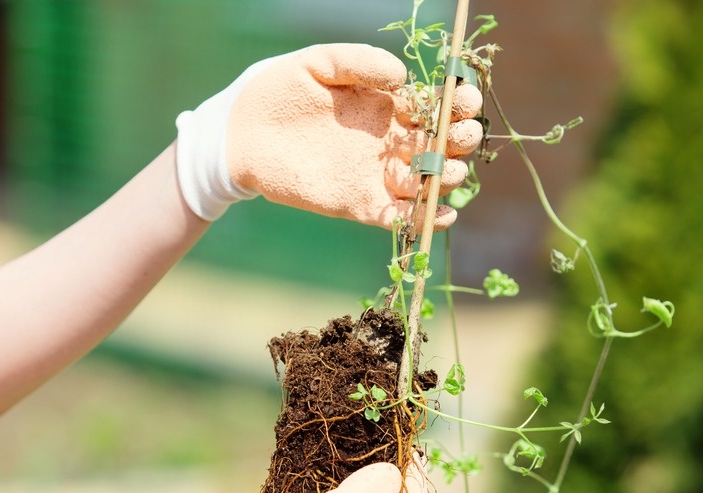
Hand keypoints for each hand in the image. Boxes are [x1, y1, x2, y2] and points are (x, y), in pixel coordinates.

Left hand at [175, 43, 482, 227]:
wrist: (240, 133)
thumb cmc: (276, 90)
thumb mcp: (316, 64)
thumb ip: (358, 62)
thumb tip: (402, 77)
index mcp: (387, 104)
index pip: (437, 104)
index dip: (458, 102)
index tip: (463, 98)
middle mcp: (390, 140)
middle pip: (443, 145)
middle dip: (460, 140)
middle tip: (456, 136)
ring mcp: (377, 174)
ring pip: (428, 182)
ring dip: (445, 178)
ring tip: (439, 171)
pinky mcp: (359, 204)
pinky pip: (399, 216)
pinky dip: (422, 219)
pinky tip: (438, 213)